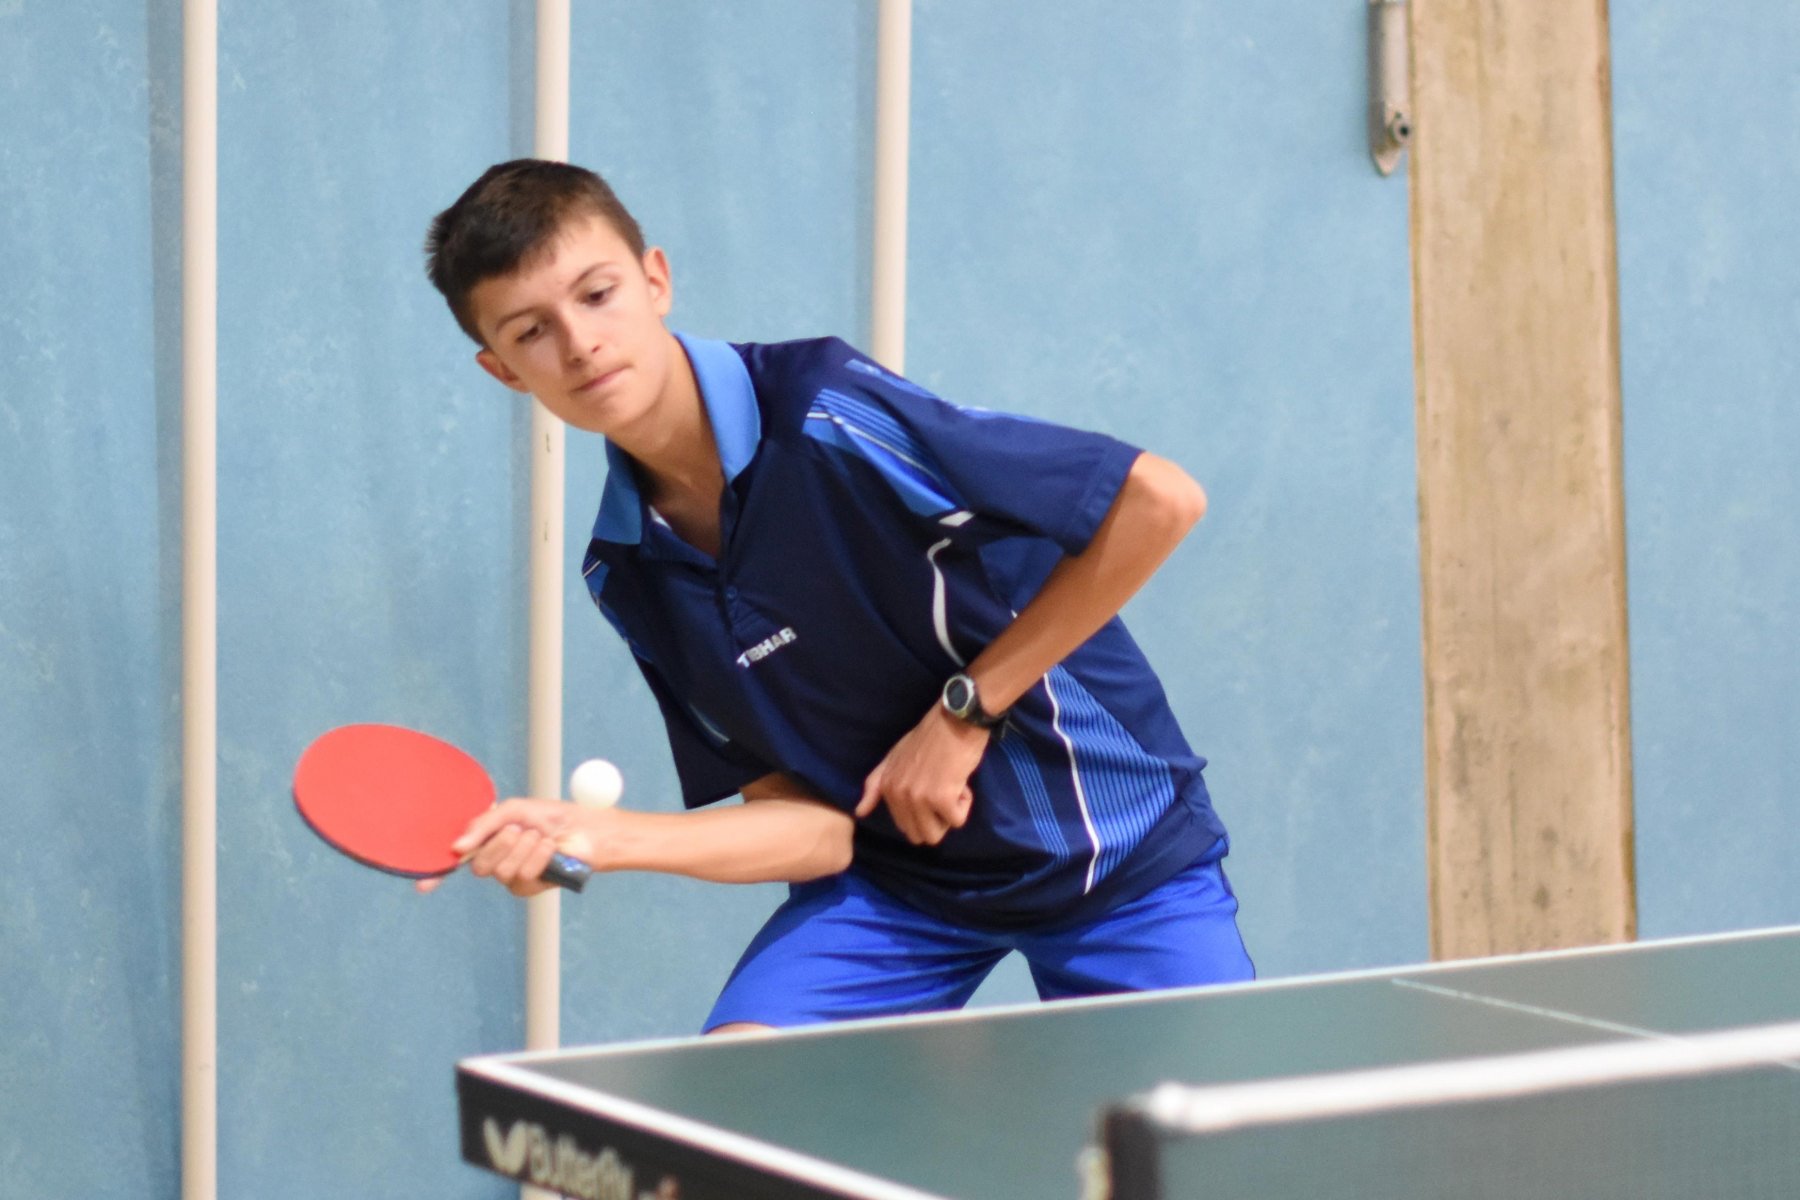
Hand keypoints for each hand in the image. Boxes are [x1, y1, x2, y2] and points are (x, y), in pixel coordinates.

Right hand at [415, 797, 603, 896]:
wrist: (584, 829)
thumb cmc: (550, 816)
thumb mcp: (513, 810)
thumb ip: (483, 825)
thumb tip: (456, 848)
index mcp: (486, 840)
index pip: (455, 861)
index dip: (436, 874)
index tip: (421, 886)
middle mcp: (494, 860)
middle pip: (478, 865)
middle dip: (498, 844)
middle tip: (518, 829)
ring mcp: (510, 876)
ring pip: (500, 871)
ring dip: (522, 848)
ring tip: (539, 836)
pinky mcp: (529, 887)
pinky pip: (522, 876)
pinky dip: (537, 857)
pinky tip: (548, 848)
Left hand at [856, 705, 988, 844]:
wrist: (956, 720)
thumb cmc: (930, 737)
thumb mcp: (895, 756)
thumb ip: (876, 783)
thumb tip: (859, 812)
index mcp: (887, 786)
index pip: (903, 826)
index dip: (923, 811)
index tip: (929, 786)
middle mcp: (898, 794)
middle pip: (919, 835)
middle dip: (936, 818)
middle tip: (942, 789)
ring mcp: (919, 798)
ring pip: (936, 834)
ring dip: (950, 813)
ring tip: (950, 786)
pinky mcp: (942, 799)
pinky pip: (957, 820)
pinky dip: (964, 804)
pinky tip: (960, 782)